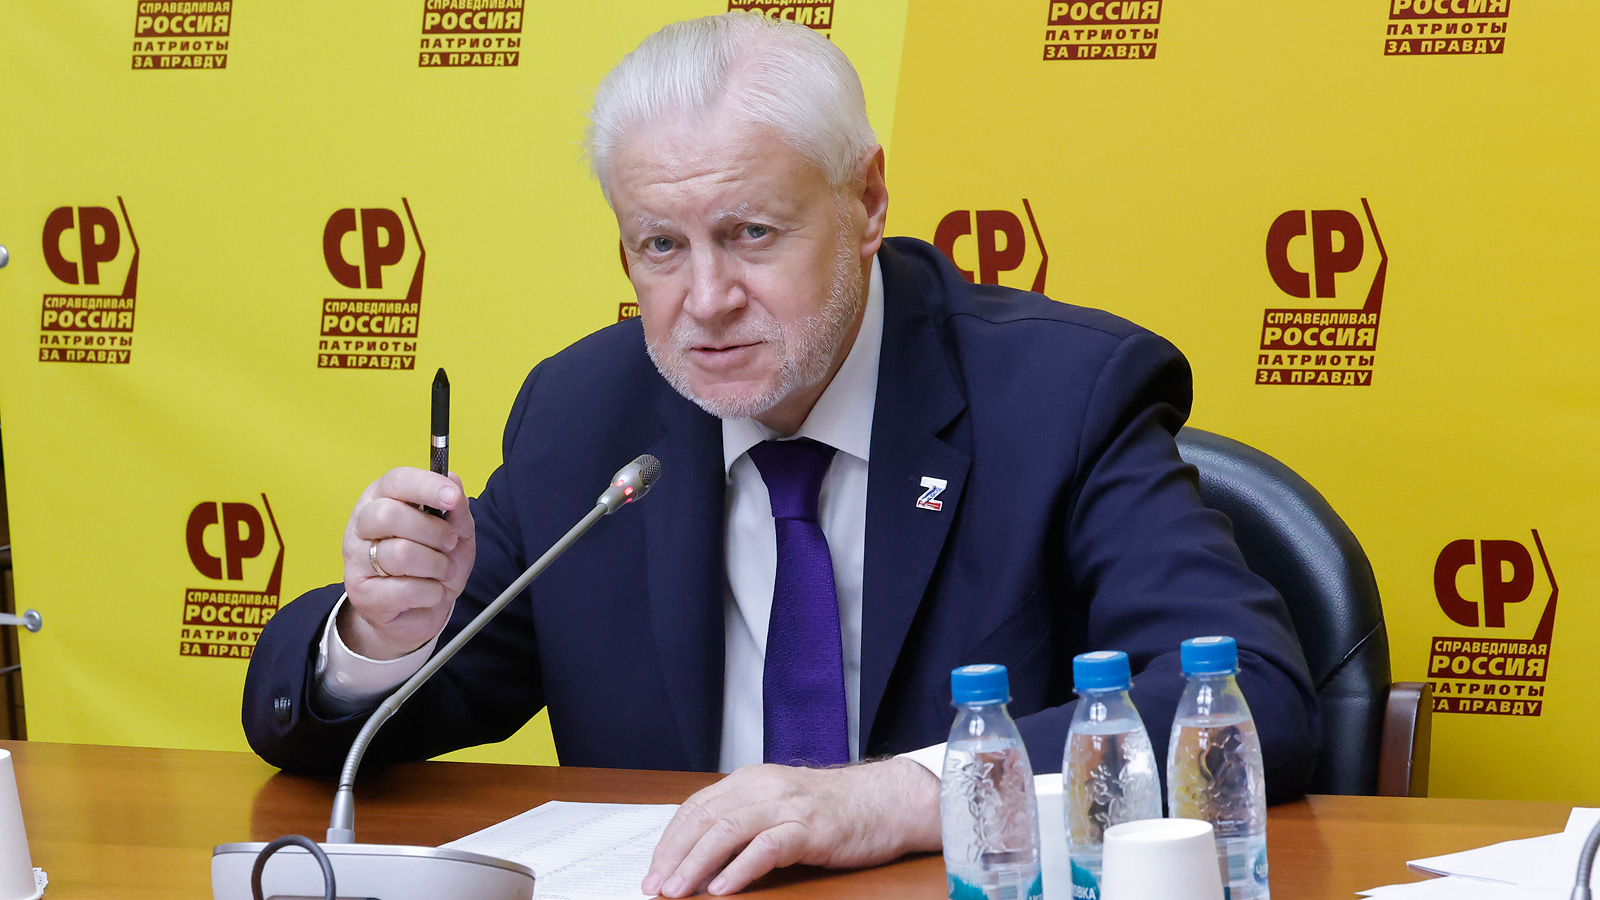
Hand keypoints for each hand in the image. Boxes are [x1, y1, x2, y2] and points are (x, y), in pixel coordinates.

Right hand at [339, 467, 475, 659]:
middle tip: (450, 544)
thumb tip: (453, 480)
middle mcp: (362, 524)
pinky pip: (404, 589)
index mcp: (382, 498)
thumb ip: (456, 507)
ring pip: (400, 554)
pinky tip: (431, 592)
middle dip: (433, 531)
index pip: (397, 481)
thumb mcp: (456, 531)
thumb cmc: (433, 562)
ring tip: (442, 571)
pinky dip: (431, 592)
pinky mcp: (361, 594)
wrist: (419, 610)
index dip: (426, 486)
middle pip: (389, 515)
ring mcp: (356, 560)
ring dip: (436, 565)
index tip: (453, 497)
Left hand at [641, 758, 940, 896]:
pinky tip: (722, 888)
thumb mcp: (779, 805)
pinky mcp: (811, 827)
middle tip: (655, 886)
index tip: (653, 870)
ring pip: (727, 830)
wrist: (889, 799)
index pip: (695, 808)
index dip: (669, 841)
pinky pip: (767, 847)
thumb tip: (699, 856)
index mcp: (750, 780)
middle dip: (673, 856)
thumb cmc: (835, 809)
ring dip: (696, 864)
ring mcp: (788, 805)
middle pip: (704, 819)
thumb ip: (744, 821)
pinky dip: (739, 869)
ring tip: (678, 890)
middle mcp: (764, 786)